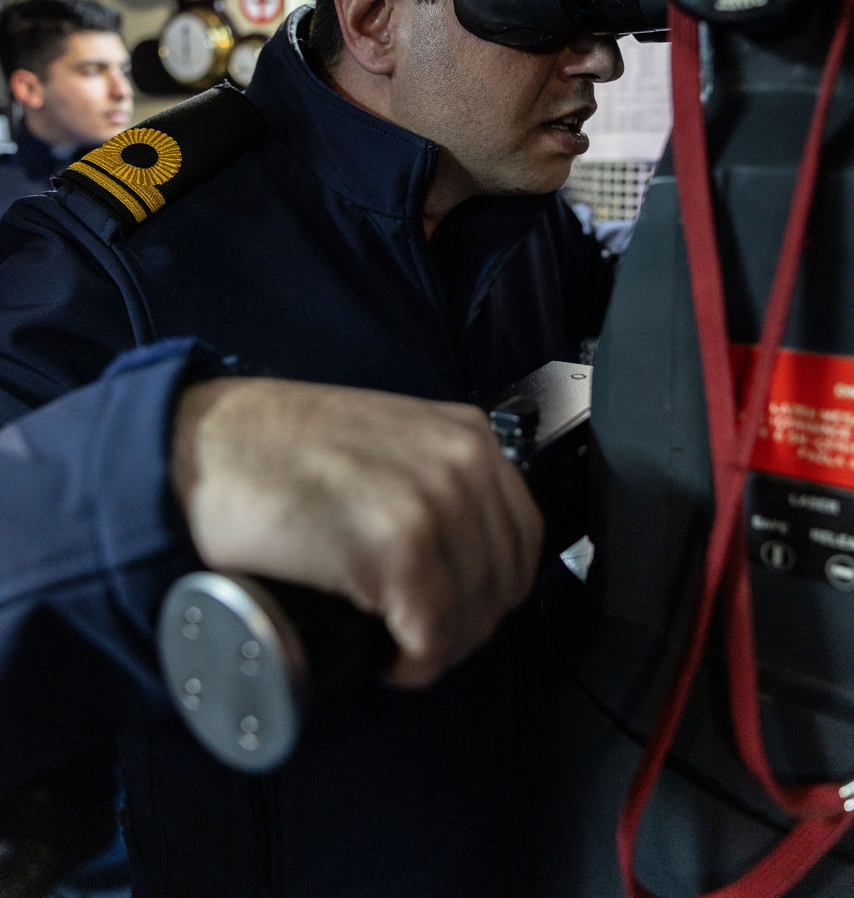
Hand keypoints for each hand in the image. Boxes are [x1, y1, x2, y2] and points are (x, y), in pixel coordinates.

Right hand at [171, 378, 542, 686]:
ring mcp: (434, 504)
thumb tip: (459, 555)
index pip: (522, 537)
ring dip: (439, 647)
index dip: (493, 589)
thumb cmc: (278, 449)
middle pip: (504, 581)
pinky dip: (415, 662)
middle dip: (467, 624)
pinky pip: (433, 634)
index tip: (457, 610)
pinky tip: (389, 658)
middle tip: (420, 639)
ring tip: (398, 648)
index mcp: (466, 435)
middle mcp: (463, 464)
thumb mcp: (386, 442)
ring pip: (473, 614)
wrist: (206, 446)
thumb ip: (431, 477)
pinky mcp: (397, 548)